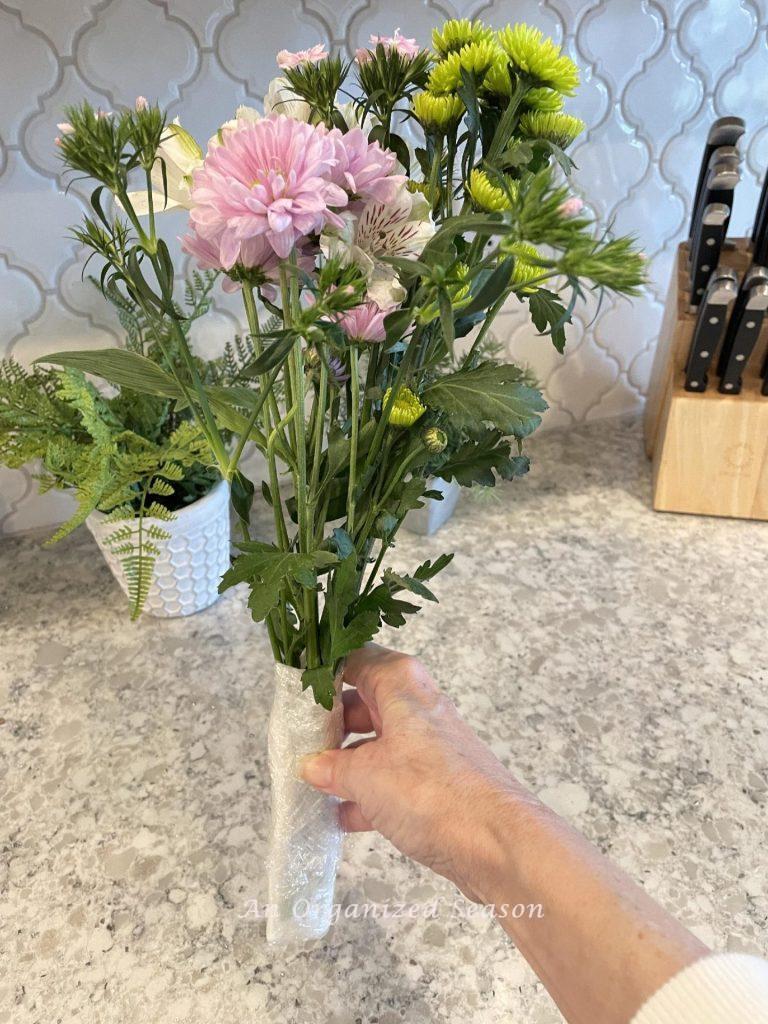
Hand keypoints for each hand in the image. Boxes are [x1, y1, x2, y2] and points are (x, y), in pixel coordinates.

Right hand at [300, 643, 526, 902]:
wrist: (497, 843)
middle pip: (364, 702)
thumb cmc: (431, 791)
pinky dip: (367, 795)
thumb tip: (312, 765)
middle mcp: (418, 707)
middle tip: (298, 744)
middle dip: (330, 724)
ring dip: (346, 764)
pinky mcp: (437, 784)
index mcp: (401, 685)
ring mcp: (430, 747)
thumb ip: (332, 768)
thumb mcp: (365, 775)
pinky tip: (340, 817)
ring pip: (377, 743)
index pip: (355, 658)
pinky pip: (392, 779)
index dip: (323, 671)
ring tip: (312, 784)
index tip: (292, 691)